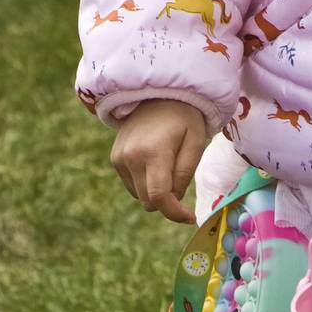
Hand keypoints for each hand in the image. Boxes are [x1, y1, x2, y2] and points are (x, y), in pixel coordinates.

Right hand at [110, 99, 207, 223]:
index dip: (174, 212)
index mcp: (154, 152)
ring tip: (169, 164)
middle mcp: (131, 157)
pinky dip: (145, 182)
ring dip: (155, 191)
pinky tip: (155, 162)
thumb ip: (185, 172)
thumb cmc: (185, 117)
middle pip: (149, 201)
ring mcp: (119, 158)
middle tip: (182, 182)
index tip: (189, 217)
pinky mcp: (115, 159)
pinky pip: (132, 184)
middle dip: (168, 201)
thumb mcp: (196, 141)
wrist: (158, 93)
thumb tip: (174, 199)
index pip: (159, 196)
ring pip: (139, 196)